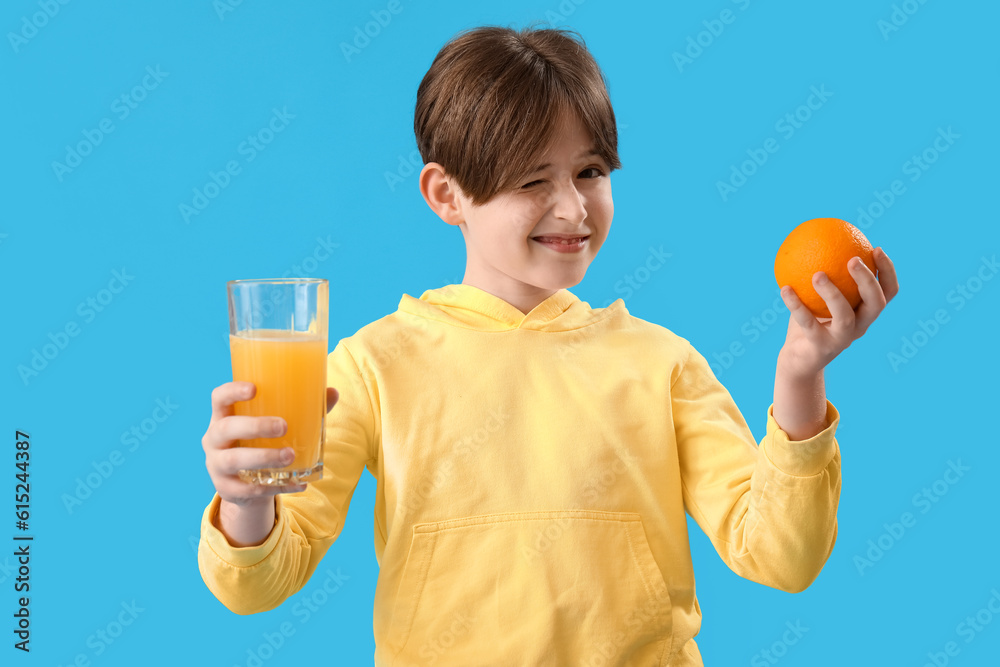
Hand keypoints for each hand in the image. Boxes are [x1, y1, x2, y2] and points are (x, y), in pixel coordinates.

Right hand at [202, 381, 339, 505]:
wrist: (248, 485)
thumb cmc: (264, 443)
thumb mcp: (276, 425)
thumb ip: (303, 409)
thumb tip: (334, 392)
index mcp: (224, 416)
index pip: (219, 398)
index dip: (232, 390)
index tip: (254, 388)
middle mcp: (213, 439)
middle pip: (226, 428)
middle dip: (255, 426)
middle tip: (283, 426)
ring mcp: (216, 465)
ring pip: (233, 460)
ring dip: (264, 457)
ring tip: (290, 456)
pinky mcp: (226, 489)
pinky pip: (248, 488)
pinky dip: (276, 486)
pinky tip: (297, 483)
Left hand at [777, 246, 899, 377]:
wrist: (799, 360)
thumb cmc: (812, 321)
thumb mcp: (821, 297)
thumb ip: (827, 274)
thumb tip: (818, 239)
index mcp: (865, 313)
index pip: (888, 292)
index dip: (887, 271)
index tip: (875, 248)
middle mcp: (860, 327)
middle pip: (876, 303)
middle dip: (868, 280)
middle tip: (852, 259)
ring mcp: (842, 339)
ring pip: (844, 316)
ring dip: (832, 294)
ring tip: (817, 274)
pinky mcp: (820, 347)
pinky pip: (807, 322)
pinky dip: (796, 304)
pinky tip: (785, 288)